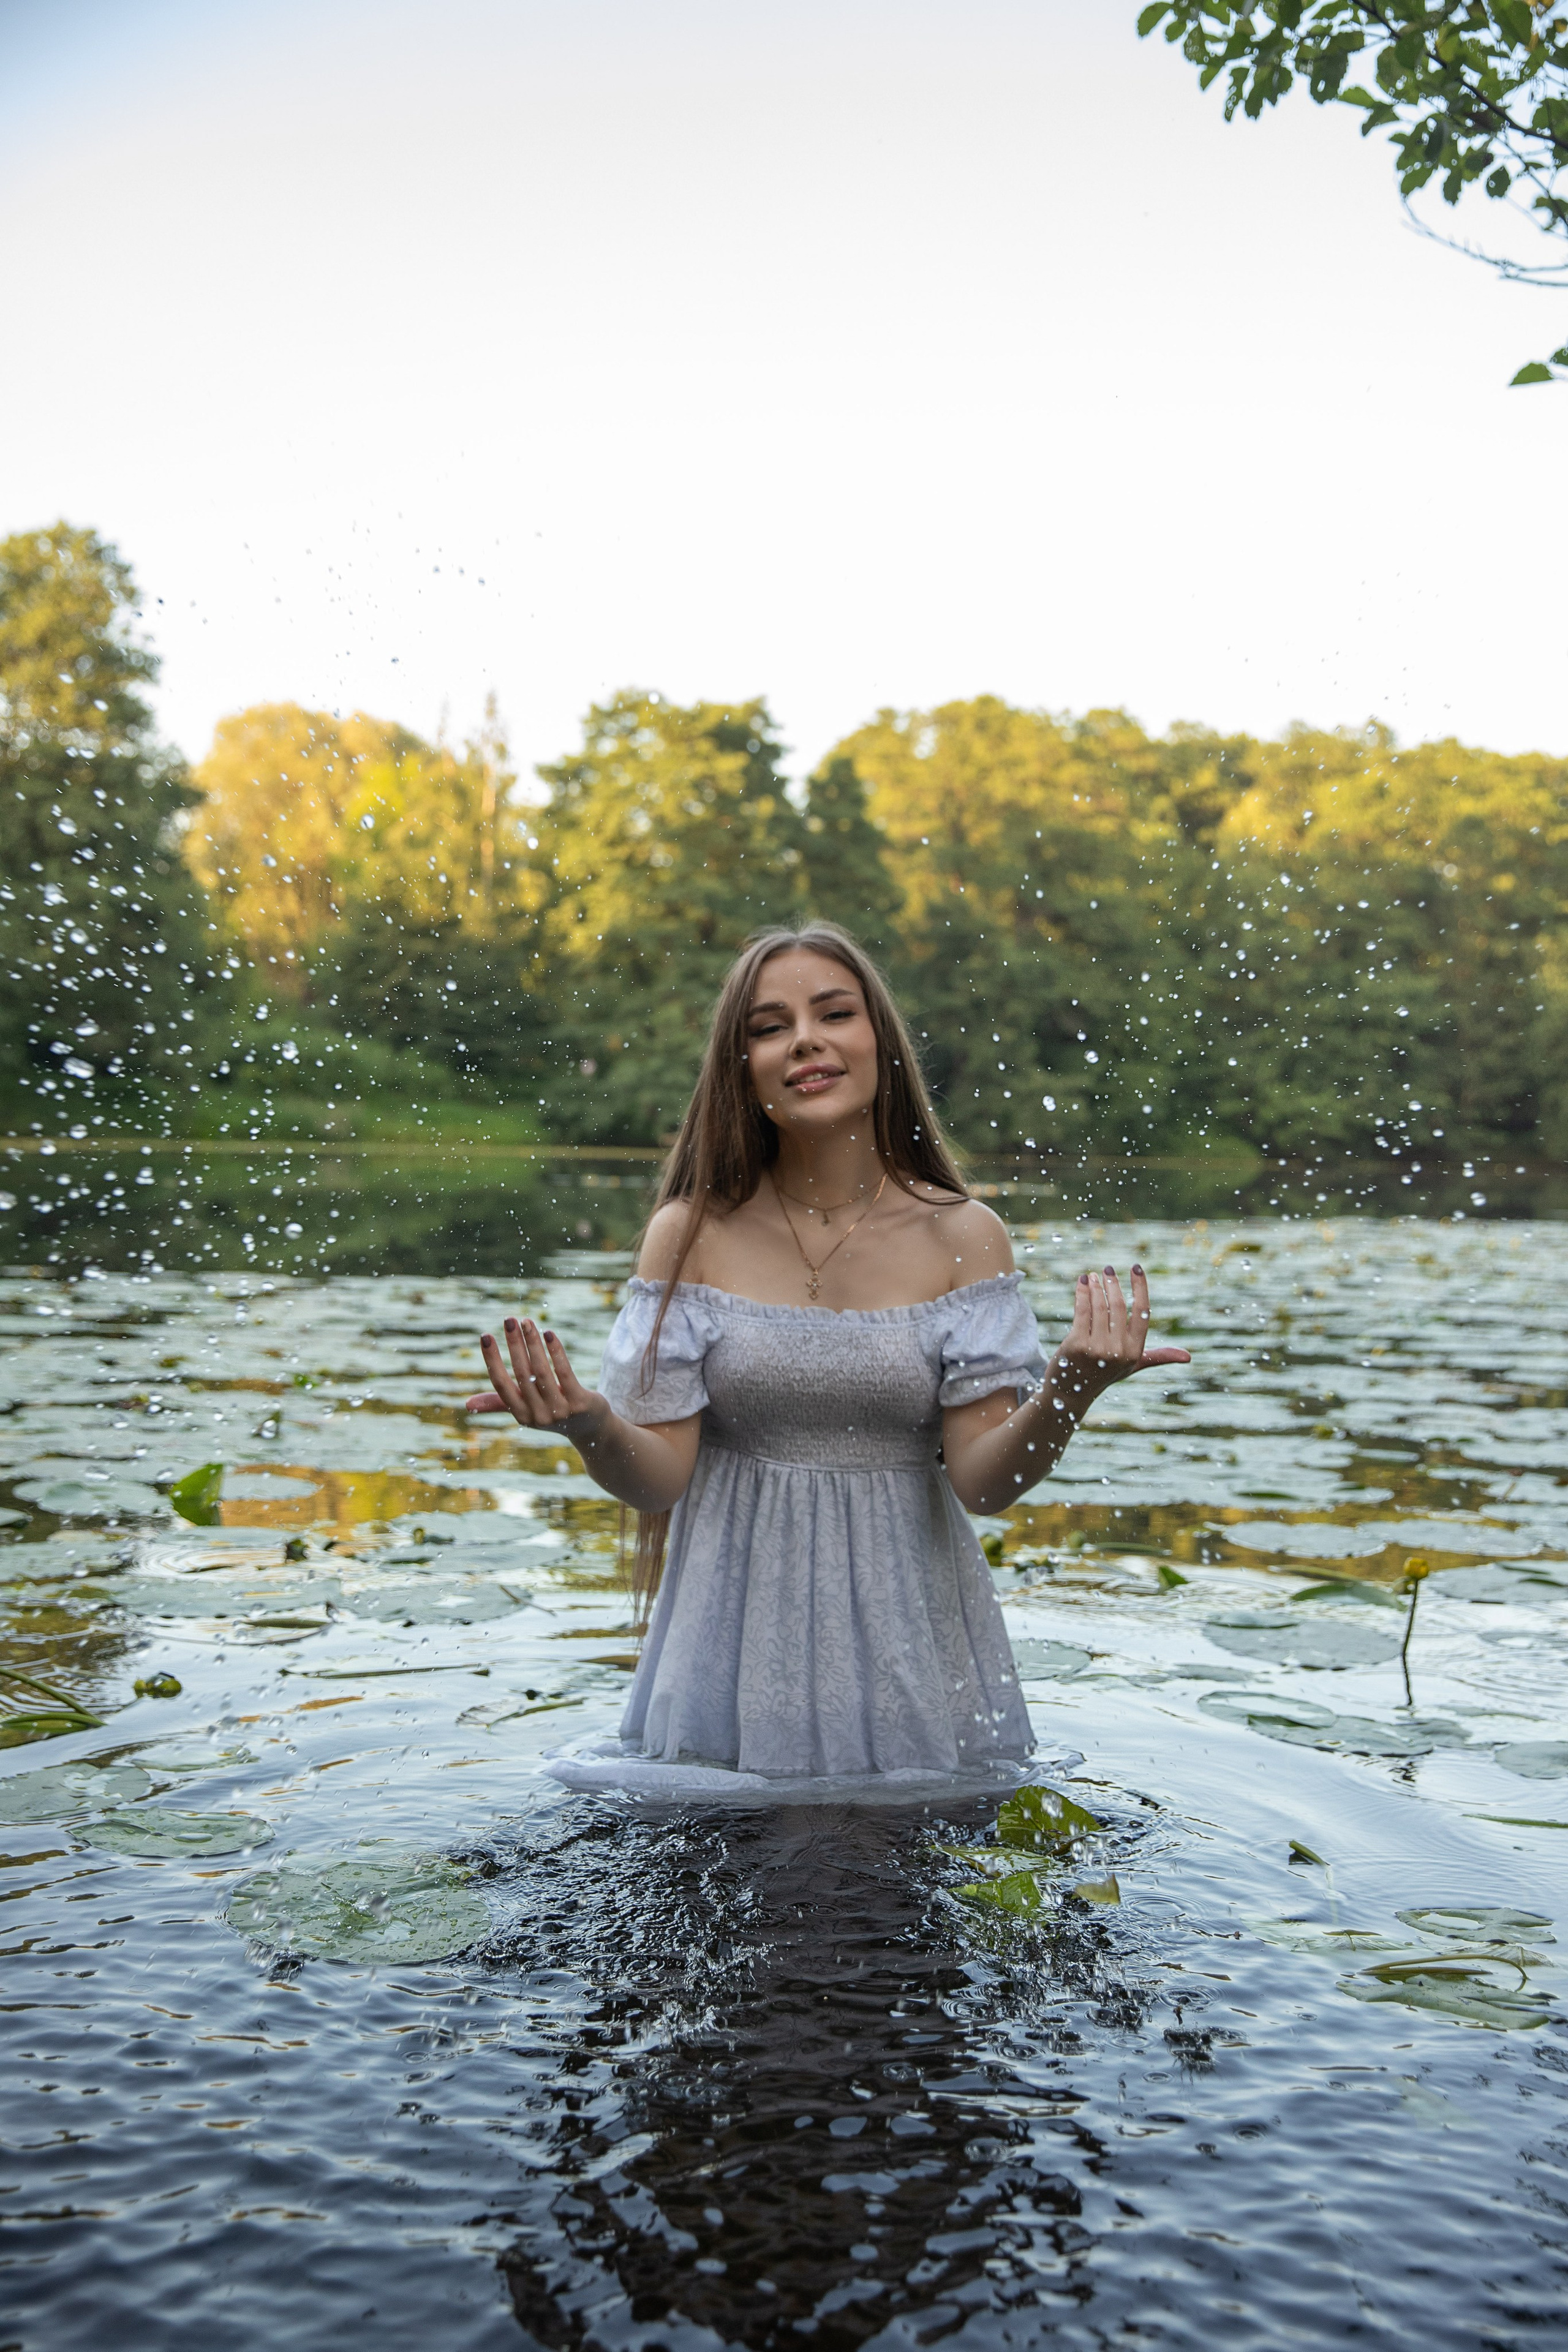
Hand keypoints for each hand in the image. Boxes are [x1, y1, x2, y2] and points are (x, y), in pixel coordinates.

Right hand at [465, 1316, 609, 1438]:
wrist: (591, 1428)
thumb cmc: (553, 1412)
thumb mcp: (527, 1409)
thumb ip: (500, 1403)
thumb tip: (467, 1404)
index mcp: (521, 1416)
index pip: (501, 1384)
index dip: (492, 1360)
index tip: (486, 1336)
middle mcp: (538, 1416)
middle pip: (522, 1374)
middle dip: (514, 1344)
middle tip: (509, 1320)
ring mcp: (560, 1411)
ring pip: (542, 1371)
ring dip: (533, 1343)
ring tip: (527, 1322)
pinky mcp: (580, 1403)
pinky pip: (564, 1373)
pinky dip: (556, 1352)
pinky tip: (549, 1333)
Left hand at [1049, 1263, 1190, 1406]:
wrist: (1071, 1391)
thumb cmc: (1105, 1374)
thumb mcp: (1133, 1365)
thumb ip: (1158, 1356)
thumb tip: (1188, 1358)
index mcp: (1135, 1351)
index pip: (1142, 1312)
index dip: (1140, 1287)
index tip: (1136, 1267)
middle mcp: (1118, 1350)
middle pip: (1119, 1306)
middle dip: (1113, 1284)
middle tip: (1108, 1269)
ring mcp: (1097, 1348)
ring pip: (1099, 1306)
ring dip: (1097, 1287)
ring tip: (1094, 1275)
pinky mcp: (1076, 1344)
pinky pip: (1082, 1311)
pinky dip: (1082, 1293)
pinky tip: (1083, 1282)